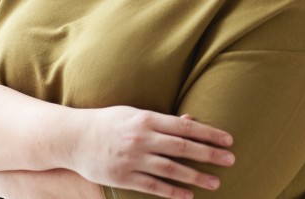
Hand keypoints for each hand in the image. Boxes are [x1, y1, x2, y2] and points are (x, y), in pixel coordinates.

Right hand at [70, 108, 234, 198]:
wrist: (73, 137)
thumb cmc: (108, 122)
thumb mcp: (133, 114)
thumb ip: (161, 120)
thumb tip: (190, 121)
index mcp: (145, 119)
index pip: (184, 127)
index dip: (208, 133)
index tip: (228, 139)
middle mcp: (141, 138)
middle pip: (182, 147)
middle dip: (209, 154)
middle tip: (231, 160)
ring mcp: (133, 158)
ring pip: (171, 169)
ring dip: (196, 177)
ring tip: (215, 183)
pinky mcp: (124, 177)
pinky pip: (153, 186)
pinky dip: (172, 192)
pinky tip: (188, 196)